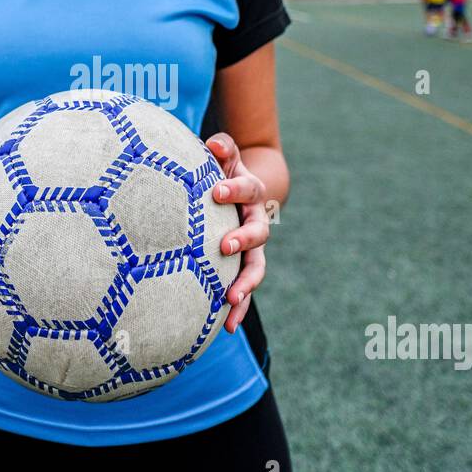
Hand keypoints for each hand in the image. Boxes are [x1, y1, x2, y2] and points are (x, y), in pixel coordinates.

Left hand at [205, 132, 269, 334]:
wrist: (238, 193)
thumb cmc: (220, 172)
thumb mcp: (223, 157)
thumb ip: (221, 148)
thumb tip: (213, 143)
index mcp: (251, 192)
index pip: (247, 189)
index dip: (234, 189)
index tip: (216, 191)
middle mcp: (256, 221)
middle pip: (258, 232)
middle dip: (243, 240)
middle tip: (225, 246)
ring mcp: (252, 247)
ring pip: (256, 267)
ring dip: (246, 284)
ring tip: (231, 301)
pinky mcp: (243, 267)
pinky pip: (243, 289)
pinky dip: (239, 308)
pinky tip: (228, 327)